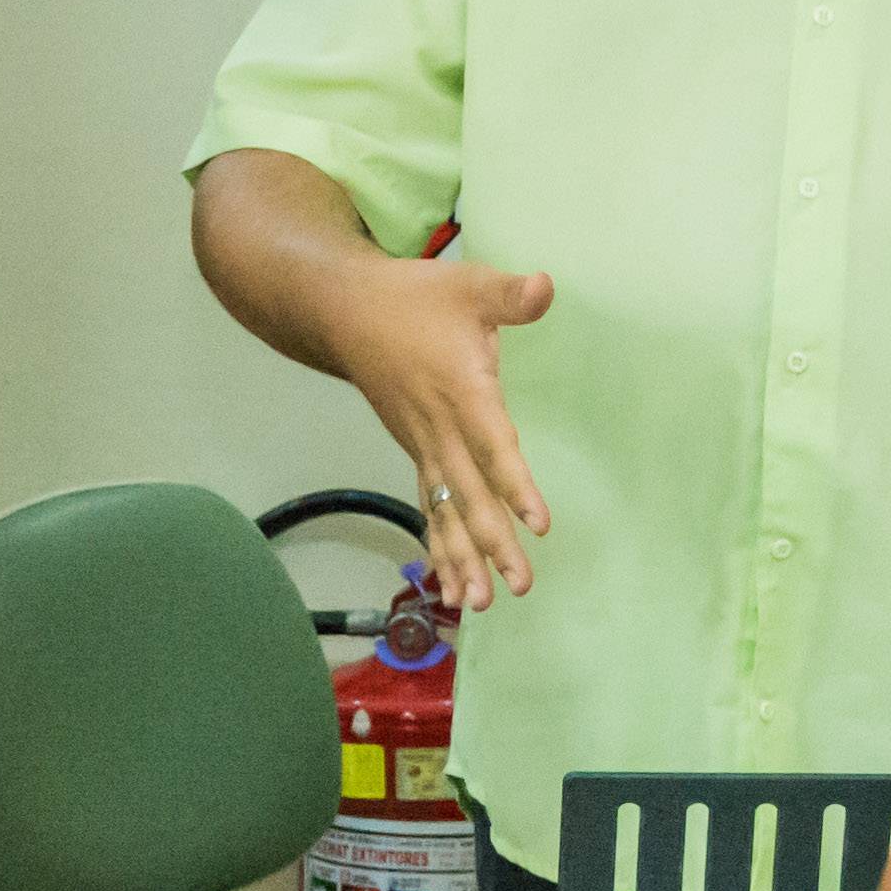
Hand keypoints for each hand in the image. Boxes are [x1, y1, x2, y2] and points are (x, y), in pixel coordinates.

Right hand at [315, 254, 558, 606]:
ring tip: (480, 604)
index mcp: (461, 391)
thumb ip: (508, 294)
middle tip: (518, 585)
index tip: (537, 523)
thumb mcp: (468, 286)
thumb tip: (545, 288)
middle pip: (468, 494)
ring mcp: (423, 445)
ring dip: (463, 558)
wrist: (345, 312)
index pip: (492, 445)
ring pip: (446, 510)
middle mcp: (439, 429)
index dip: (514, 484)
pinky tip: (452, 585)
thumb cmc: (413, 299)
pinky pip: (429, 506)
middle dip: (492, 543)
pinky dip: (440, 546)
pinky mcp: (416, 451)